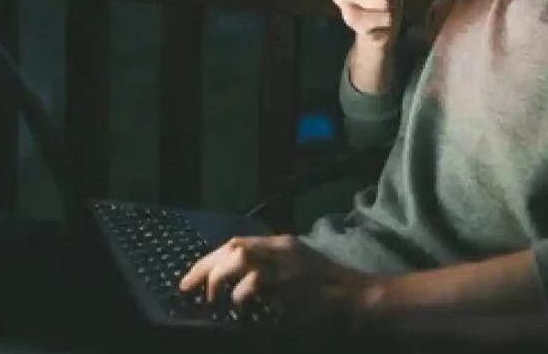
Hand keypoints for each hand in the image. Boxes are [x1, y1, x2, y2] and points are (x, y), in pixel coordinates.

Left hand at [178, 234, 375, 327]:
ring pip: (241, 255)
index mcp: (283, 245)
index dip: (210, 259)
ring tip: (212, 296)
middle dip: (206, 266)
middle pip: (234, 246)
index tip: (192, 277)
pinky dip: (242, 291)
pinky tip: (238, 304)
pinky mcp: (292, 281)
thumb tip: (236, 288)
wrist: (359, 300)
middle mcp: (283, 248)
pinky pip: (258, 281)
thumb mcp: (299, 274)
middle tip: (188, 286)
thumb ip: (271, 275)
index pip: (237, 243)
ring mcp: (288, 263)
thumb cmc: (329, 294)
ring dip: (220, 276)